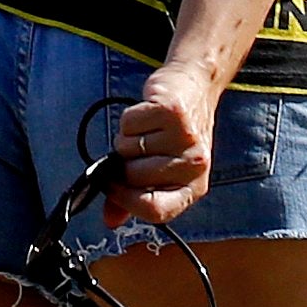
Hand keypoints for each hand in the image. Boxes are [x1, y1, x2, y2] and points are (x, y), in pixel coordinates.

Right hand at [104, 62, 217, 227]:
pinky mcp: (171, 112)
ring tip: (146, 130)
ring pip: (127, 149)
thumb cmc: (174, 134)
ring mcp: (184, 138)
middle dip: (124, 163)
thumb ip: (133, 198)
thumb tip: (110, 220)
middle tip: (137, 149)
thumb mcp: (162, 170)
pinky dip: (128, 119)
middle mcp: (194, 165)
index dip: (126, 202)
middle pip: (133, 177)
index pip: (156, 211)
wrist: (196, 85)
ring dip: (127, 139)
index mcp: (194, 187)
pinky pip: (128, 124)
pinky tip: (147, 114)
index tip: (113, 187)